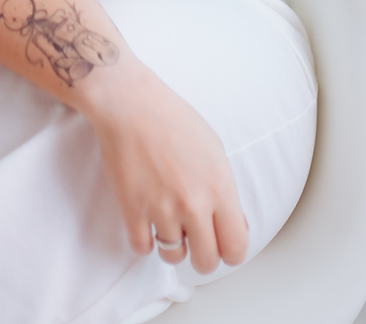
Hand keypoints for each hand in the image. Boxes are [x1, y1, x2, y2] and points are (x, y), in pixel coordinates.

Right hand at [77, 59, 248, 275]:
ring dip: (173, 246)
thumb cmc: (173, 119)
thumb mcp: (214, 148)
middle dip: (203, 256)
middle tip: (196, 241)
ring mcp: (161, 209)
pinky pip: (142, 248)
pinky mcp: (132, 209)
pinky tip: (147, 220)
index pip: (236, 248)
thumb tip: (233, 225)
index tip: (222, 245)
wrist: (130, 103)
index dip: (230, 252)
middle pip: (206, 262)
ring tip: (169, 225)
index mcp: (219, 187)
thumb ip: (225, 190)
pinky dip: (145, 239)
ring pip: (173, 257)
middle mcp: (194, 203)